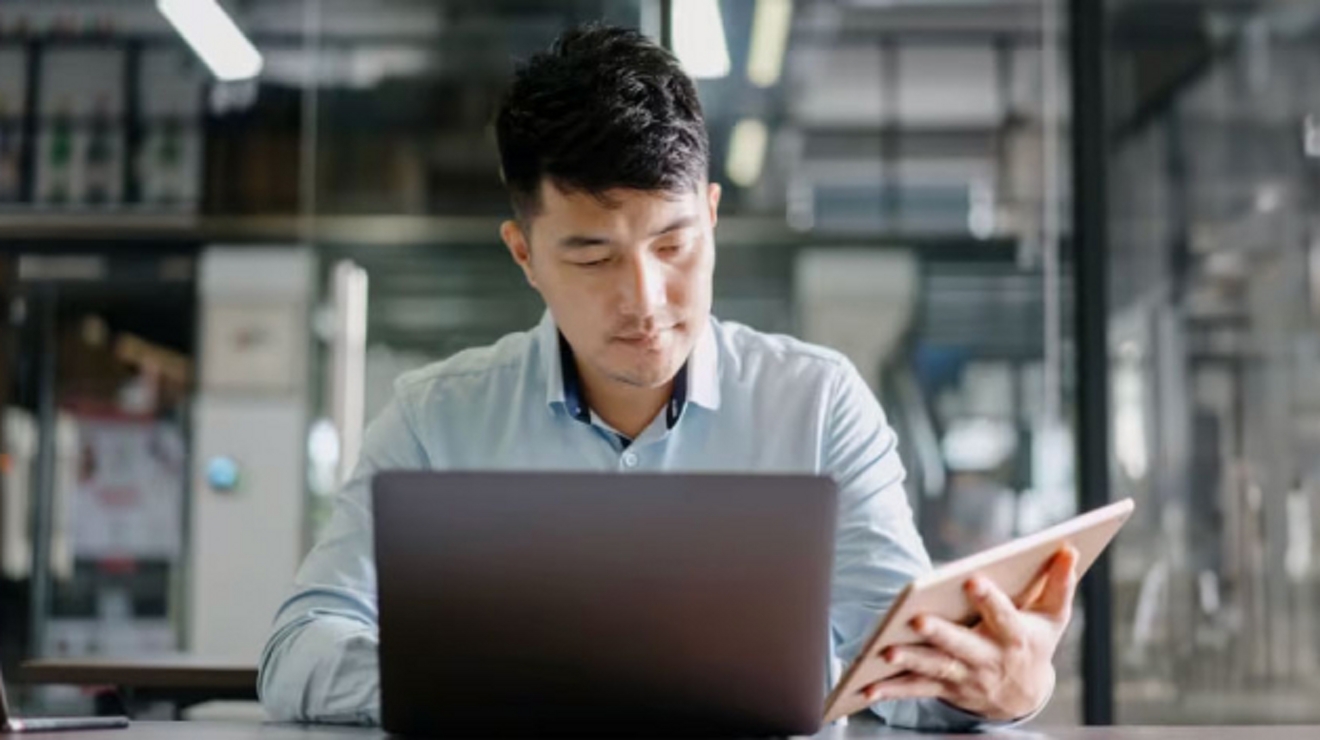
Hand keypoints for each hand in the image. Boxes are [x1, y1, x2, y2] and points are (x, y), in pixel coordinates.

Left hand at [863, 545, 1079, 720]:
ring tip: (887, 652)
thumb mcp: (1053, 618)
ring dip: (911, 661)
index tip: (973, 580)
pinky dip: (890, 690)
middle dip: (940, 635)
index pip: (1004, 617)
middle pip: (963, 646)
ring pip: (935, 668)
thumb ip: (1059, 584)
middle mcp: (990, 660)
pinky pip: (916, 689)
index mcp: (1016, 637)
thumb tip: (1067, 548)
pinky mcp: (945, 689)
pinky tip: (867, 686)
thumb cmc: (1035, 643)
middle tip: (918, 621)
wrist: (1024, 696)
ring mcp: (965, 677)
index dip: (990, 600)